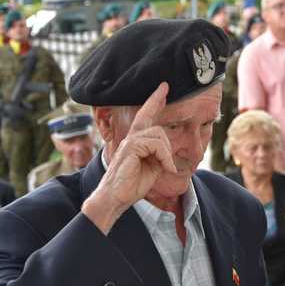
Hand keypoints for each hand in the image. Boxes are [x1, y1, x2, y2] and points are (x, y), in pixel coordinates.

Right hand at [82, 82, 176, 233]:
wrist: (116, 198)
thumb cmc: (132, 185)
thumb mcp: (152, 167)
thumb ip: (160, 155)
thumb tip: (169, 151)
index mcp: (136, 141)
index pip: (145, 115)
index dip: (154, 100)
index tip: (164, 87)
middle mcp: (131, 138)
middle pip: (157, 128)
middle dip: (167, 146)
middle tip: (168, 167)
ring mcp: (130, 142)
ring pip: (158, 136)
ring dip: (166, 155)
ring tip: (165, 169)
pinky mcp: (131, 148)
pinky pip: (156, 145)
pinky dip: (165, 157)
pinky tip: (164, 169)